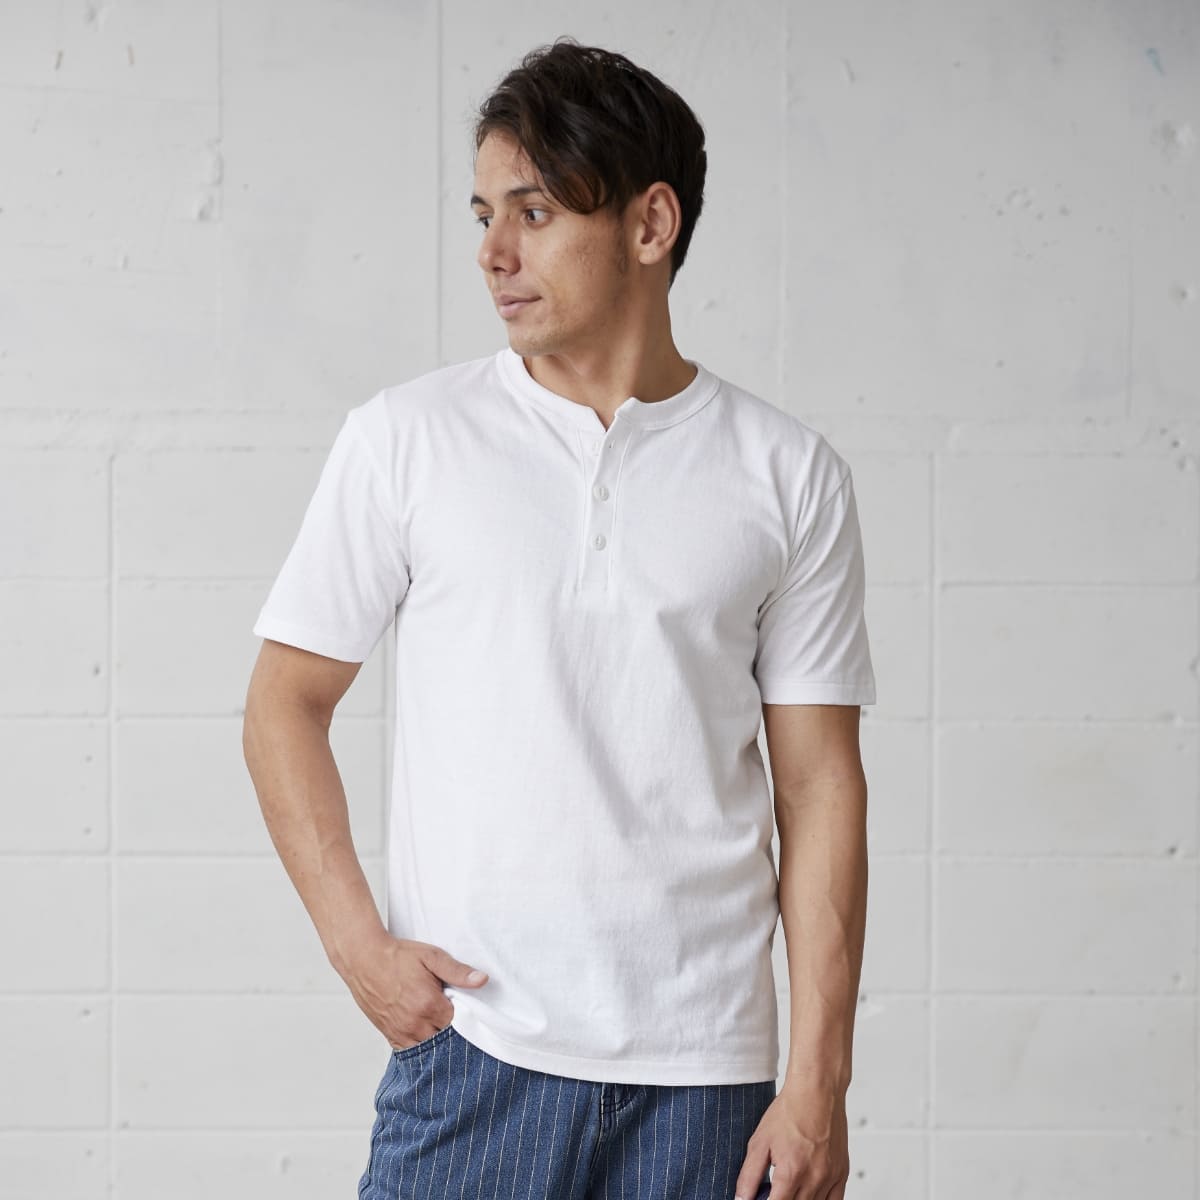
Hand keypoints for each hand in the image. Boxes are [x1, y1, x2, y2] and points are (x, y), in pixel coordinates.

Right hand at [337, 932, 489, 1050]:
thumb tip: (482, 980)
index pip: (459, 1023)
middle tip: (451, 1015)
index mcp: (429, 1004)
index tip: (463, 1007)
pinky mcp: (389, 1034)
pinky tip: (424, 1035)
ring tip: (438, 1024)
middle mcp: (415, 1023)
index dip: (464, 1016)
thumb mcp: (432, 956)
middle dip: (451, 1030)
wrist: (364, 959)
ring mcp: (401, 1032)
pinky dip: (419, 1045)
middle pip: (444, 1039)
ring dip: (435, 1040)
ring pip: (427, 1048)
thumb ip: (458, 971)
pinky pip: (409, 1051)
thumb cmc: (398, 956)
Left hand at [733, 1082, 849, 1199]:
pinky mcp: (842, 1174)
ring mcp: (830, 1178)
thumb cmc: (790, 1111)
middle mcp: (814, 1178)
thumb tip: (741, 1199)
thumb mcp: (760, 1142)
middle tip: (772, 1190)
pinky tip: (807, 1194)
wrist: (817, 1090)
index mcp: (792, 1172)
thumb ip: (749, 1175)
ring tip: (788, 1188)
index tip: (761, 1199)